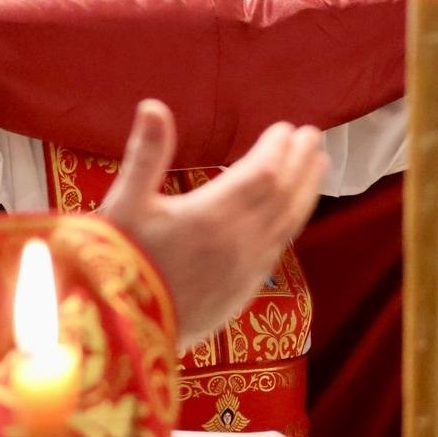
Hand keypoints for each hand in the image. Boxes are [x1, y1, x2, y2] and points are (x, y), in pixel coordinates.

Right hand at [102, 100, 326, 349]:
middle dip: (300, 163)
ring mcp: (246, 269)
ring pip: (289, 223)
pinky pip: (279, 249)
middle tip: (313, 137)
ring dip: (305, 191)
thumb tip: (153, 105)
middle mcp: (239, 242)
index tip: (286, 128)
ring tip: (319, 167)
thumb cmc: (118, 262)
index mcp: (212, 216)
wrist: (120, 330)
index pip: (262, 174)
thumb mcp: (124, 204)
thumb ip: (145, 155)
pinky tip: (293, 215)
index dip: (277, 149)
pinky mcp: (244, 291)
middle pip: (283, 195)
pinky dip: (293, 223)